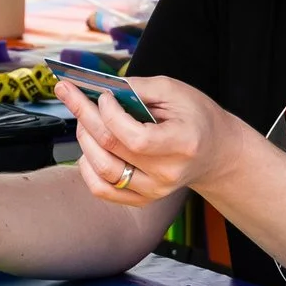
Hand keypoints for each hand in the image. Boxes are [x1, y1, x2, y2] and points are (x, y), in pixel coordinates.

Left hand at [57, 75, 233, 208]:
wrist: (215, 151)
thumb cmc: (196, 117)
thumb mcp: (175, 91)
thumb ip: (137, 88)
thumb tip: (99, 87)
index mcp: (182, 144)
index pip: (136, 138)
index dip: (111, 115)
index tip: (104, 95)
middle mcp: (167, 173)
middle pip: (112, 149)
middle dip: (85, 116)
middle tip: (69, 93)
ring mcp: (154, 190)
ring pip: (102, 170)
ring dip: (84, 140)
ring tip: (83, 119)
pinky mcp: (142, 199)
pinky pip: (103, 190)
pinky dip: (87, 168)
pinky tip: (88, 147)